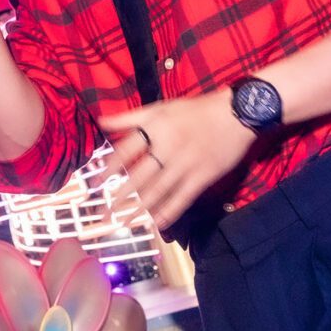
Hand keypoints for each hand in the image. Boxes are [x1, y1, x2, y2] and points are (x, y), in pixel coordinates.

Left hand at [100, 92, 255, 233]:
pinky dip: (169, 211)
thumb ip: (130, 117)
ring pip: (158, 190)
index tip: (94, 184)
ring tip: (123, 222)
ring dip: (139, 208)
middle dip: (119, 196)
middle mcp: (167, 147)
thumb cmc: (195, 110)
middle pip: (138, 176)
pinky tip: (157, 223)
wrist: (236, 114)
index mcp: (154, 128)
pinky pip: (182, 197)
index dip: (108, 168)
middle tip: (104, 213)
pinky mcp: (203, 176)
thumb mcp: (161, 107)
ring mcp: (185, 164)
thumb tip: (101, 121)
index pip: (125, 151)